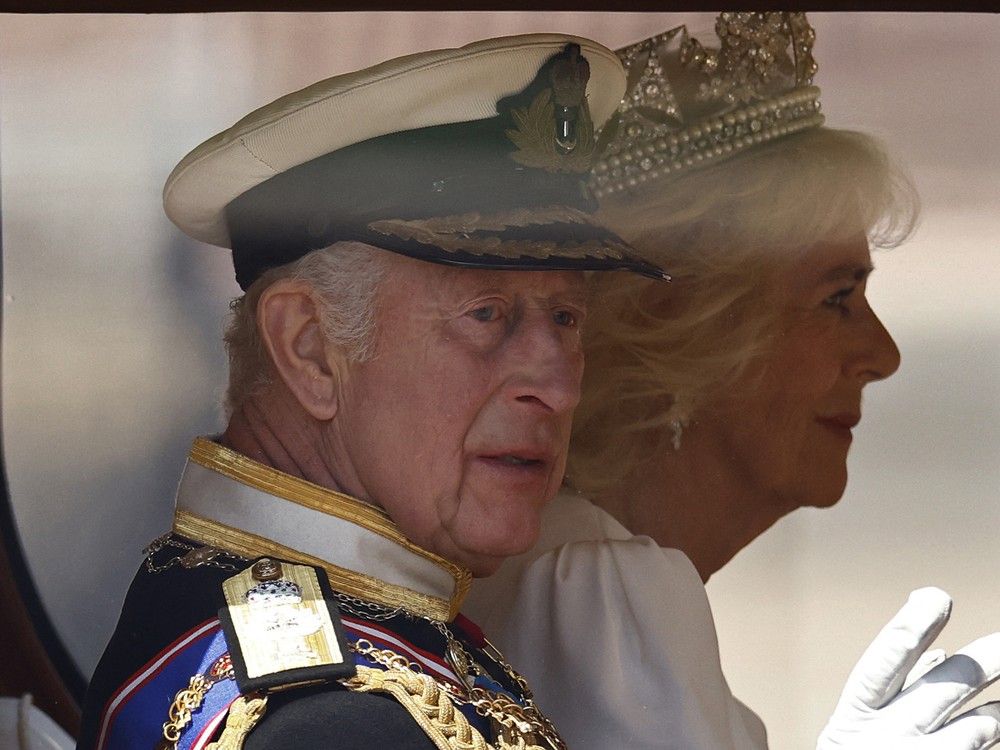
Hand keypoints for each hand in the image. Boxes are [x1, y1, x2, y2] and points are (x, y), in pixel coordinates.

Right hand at [817, 587, 999, 749]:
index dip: (912, 626)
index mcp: (859, 714)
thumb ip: (899, 692)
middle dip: (991, 658)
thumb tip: (942, 651)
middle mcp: (888, 736)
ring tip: (996, 713)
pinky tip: (991, 733)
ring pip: (984, 725)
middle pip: (951, 685)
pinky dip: (991, 740)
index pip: (886, 661)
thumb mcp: (862, 730)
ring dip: (997, 715)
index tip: (938, 596)